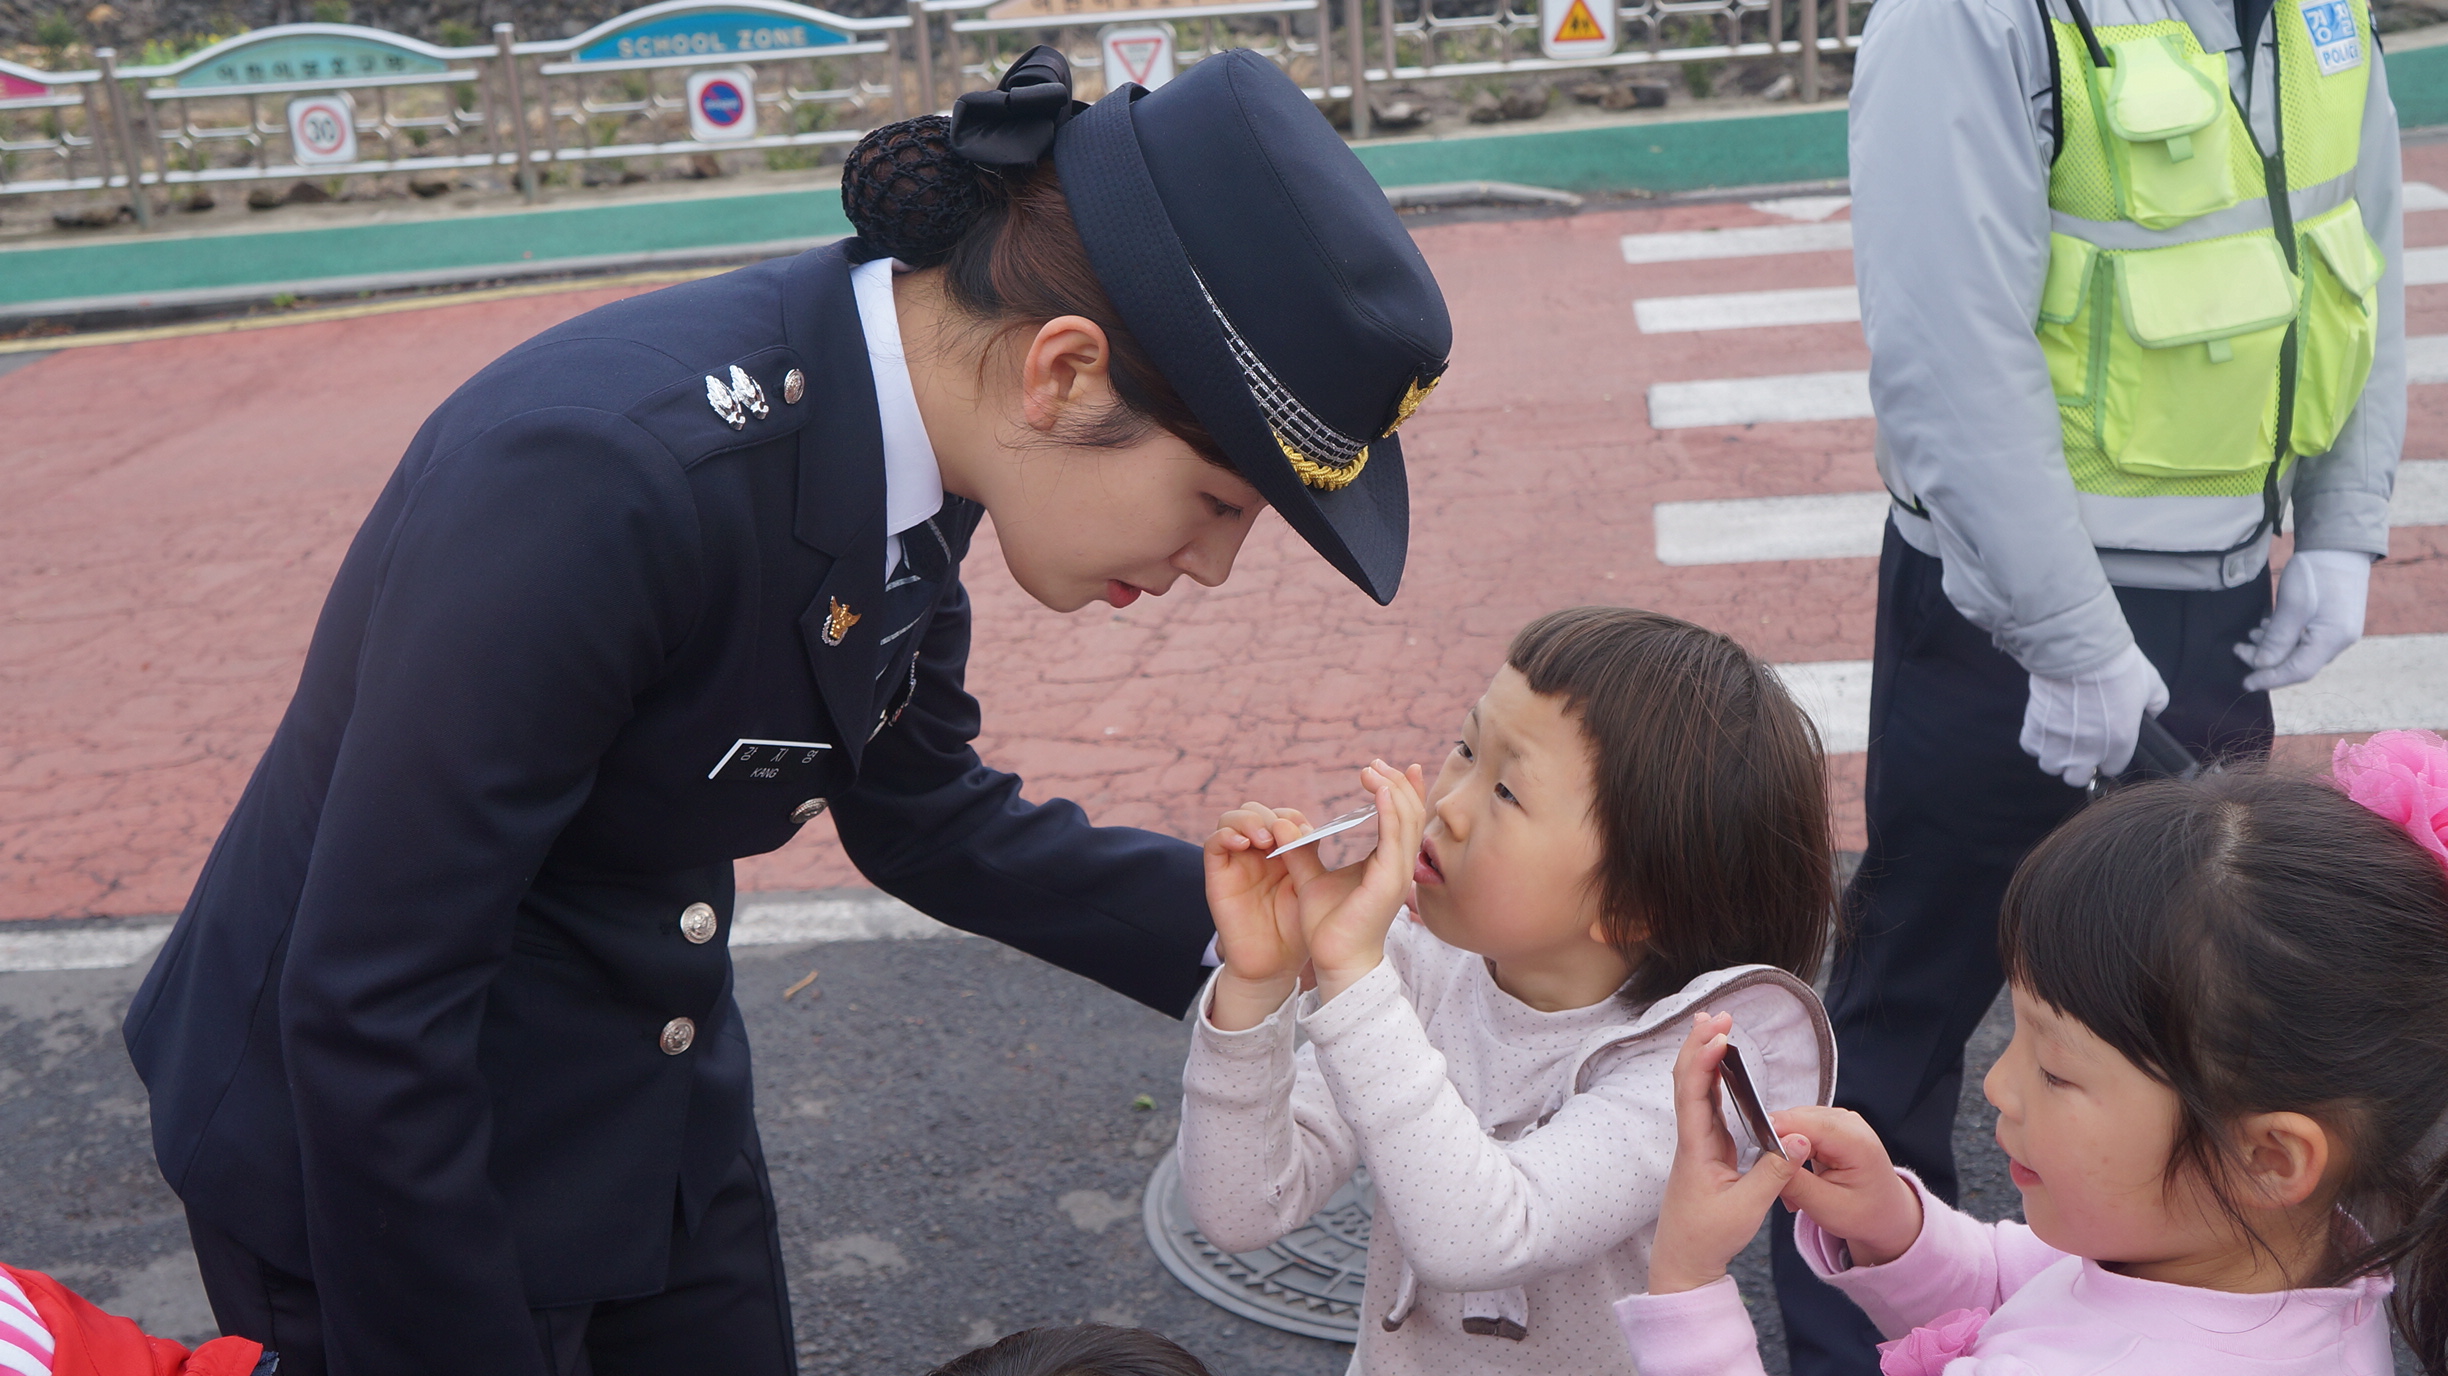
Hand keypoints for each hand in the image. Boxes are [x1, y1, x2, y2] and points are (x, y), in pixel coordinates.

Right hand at [1202, 802, 1312, 1030]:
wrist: (1275, 964)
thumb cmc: (1295, 928)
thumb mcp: (1308, 887)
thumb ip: (1306, 856)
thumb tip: (1311, 826)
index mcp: (1282, 851)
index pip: (1283, 816)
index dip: (1294, 818)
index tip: (1309, 834)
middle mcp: (1257, 852)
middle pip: (1257, 810)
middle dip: (1272, 816)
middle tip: (1285, 834)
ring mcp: (1236, 861)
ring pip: (1232, 819)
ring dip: (1250, 821)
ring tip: (1266, 839)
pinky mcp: (1217, 874)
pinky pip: (1214, 842)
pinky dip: (1227, 835)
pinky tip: (1246, 845)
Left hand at [1297, 761, 1427, 1003]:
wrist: (1334, 961)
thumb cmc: (1329, 926)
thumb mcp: (1311, 879)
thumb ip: (1302, 850)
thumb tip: (1284, 822)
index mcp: (1386, 864)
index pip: (1402, 819)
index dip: (1400, 790)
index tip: (1384, 767)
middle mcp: (1398, 866)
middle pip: (1409, 813)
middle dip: (1395, 782)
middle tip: (1372, 763)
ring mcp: (1398, 874)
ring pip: (1407, 821)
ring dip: (1393, 790)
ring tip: (1373, 770)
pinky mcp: (1389, 882)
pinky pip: (1394, 840)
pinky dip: (1390, 812)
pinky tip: (1380, 792)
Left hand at [1648, 1013, 1808, 1294]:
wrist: (1684, 1261)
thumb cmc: (1710, 1237)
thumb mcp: (1749, 1208)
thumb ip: (1776, 1174)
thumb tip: (1800, 1138)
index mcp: (1696, 1148)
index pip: (1693, 1094)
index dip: (1702, 1061)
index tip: (1718, 1035)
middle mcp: (1692, 1138)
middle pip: (1688, 1080)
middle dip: (1700, 1044)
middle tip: (1719, 1014)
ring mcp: (1697, 1142)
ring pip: (1695, 1088)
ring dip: (1704, 1055)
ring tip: (1717, 1025)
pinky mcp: (1706, 1149)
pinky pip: (1706, 1104)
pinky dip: (1712, 1078)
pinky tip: (1720, 1064)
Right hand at [1771, 1106, 1922, 1267]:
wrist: (1886, 1214)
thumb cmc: (1864, 1214)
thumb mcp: (1826, 1207)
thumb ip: (1795, 1181)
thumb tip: (1767, 1156)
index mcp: (1856, 1141)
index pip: (1803, 1122)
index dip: (1775, 1133)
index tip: (1757, 1155)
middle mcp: (1848, 1122)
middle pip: (1794, 1120)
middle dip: (1778, 1149)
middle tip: (1780, 1186)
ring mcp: (1839, 1119)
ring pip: (1791, 1124)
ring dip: (1784, 1153)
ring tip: (1794, 1185)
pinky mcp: (1830, 1123)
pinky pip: (1797, 1129)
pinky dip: (1792, 1152)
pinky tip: (1800, 1175)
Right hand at [2019, 643, 2169, 786]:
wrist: (2078, 651)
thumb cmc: (2116, 666)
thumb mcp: (2151, 684)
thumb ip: (2154, 704)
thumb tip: (2150, 711)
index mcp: (2121, 742)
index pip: (2112, 769)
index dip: (2109, 758)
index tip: (2105, 746)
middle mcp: (2089, 749)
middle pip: (2077, 778)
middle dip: (2079, 766)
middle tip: (2081, 746)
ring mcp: (2059, 742)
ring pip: (2051, 766)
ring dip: (2055, 755)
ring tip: (2060, 738)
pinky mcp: (2036, 728)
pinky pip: (2031, 747)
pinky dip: (2036, 740)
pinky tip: (2044, 726)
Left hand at [2236, 548, 2371, 691]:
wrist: (2340, 546)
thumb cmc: (2316, 573)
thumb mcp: (2292, 605)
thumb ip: (2277, 639)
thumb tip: (2262, 665)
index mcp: (2333, 639)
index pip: (2298, 671)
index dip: (2270, 679)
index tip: (2245, 683)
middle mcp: (2340, 641)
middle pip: (2298, 663)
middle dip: (2266, 660)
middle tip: (2239, 649)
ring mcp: (2339, 632)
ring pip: (2300, 651)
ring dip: (2273, 647)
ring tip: (2251, 635)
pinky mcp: (2333, 623)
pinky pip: (2306, 640)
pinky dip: (2284, 638)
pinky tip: (2268, 627)